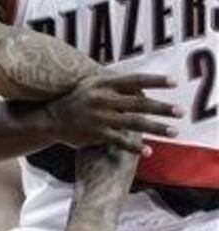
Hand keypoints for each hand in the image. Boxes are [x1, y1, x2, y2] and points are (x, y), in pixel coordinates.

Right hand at [45, 74, 182, 154]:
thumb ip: (114, 83)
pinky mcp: (96, 134)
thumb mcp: (91, 85)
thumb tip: (142, 86)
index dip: (155, 80)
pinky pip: (120, 141)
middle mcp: (102, 100)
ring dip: (156, 128)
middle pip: (139, 103)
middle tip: (181, 112)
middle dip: (162, 108)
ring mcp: (99, 118)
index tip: (174, 82)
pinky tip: (149, 151)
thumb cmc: (76, 100)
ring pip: (134, 123)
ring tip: (174, 132)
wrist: (51, 119)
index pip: (135, 80)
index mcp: (103, 84)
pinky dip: (135, 147)